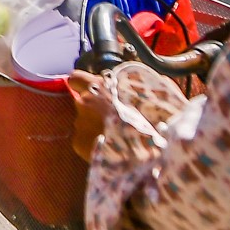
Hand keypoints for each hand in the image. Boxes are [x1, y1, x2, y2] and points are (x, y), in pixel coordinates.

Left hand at [66, 65, 180, 164]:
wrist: (144, 152)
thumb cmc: (150, 119)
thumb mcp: (152, 95)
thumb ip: (142, 85)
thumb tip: (151, 81)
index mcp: (99, 87)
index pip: (76, 78)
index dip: (83, 84)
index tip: (92, 90)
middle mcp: (85, 103)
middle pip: (83, 103)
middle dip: (95, 109)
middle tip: (114, 118)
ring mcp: (80, 124)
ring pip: (84, 122)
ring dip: (96, 127)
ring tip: (116, 136)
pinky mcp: (79, 143)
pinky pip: (84, 140)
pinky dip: (94, 143)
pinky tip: (110, 148)